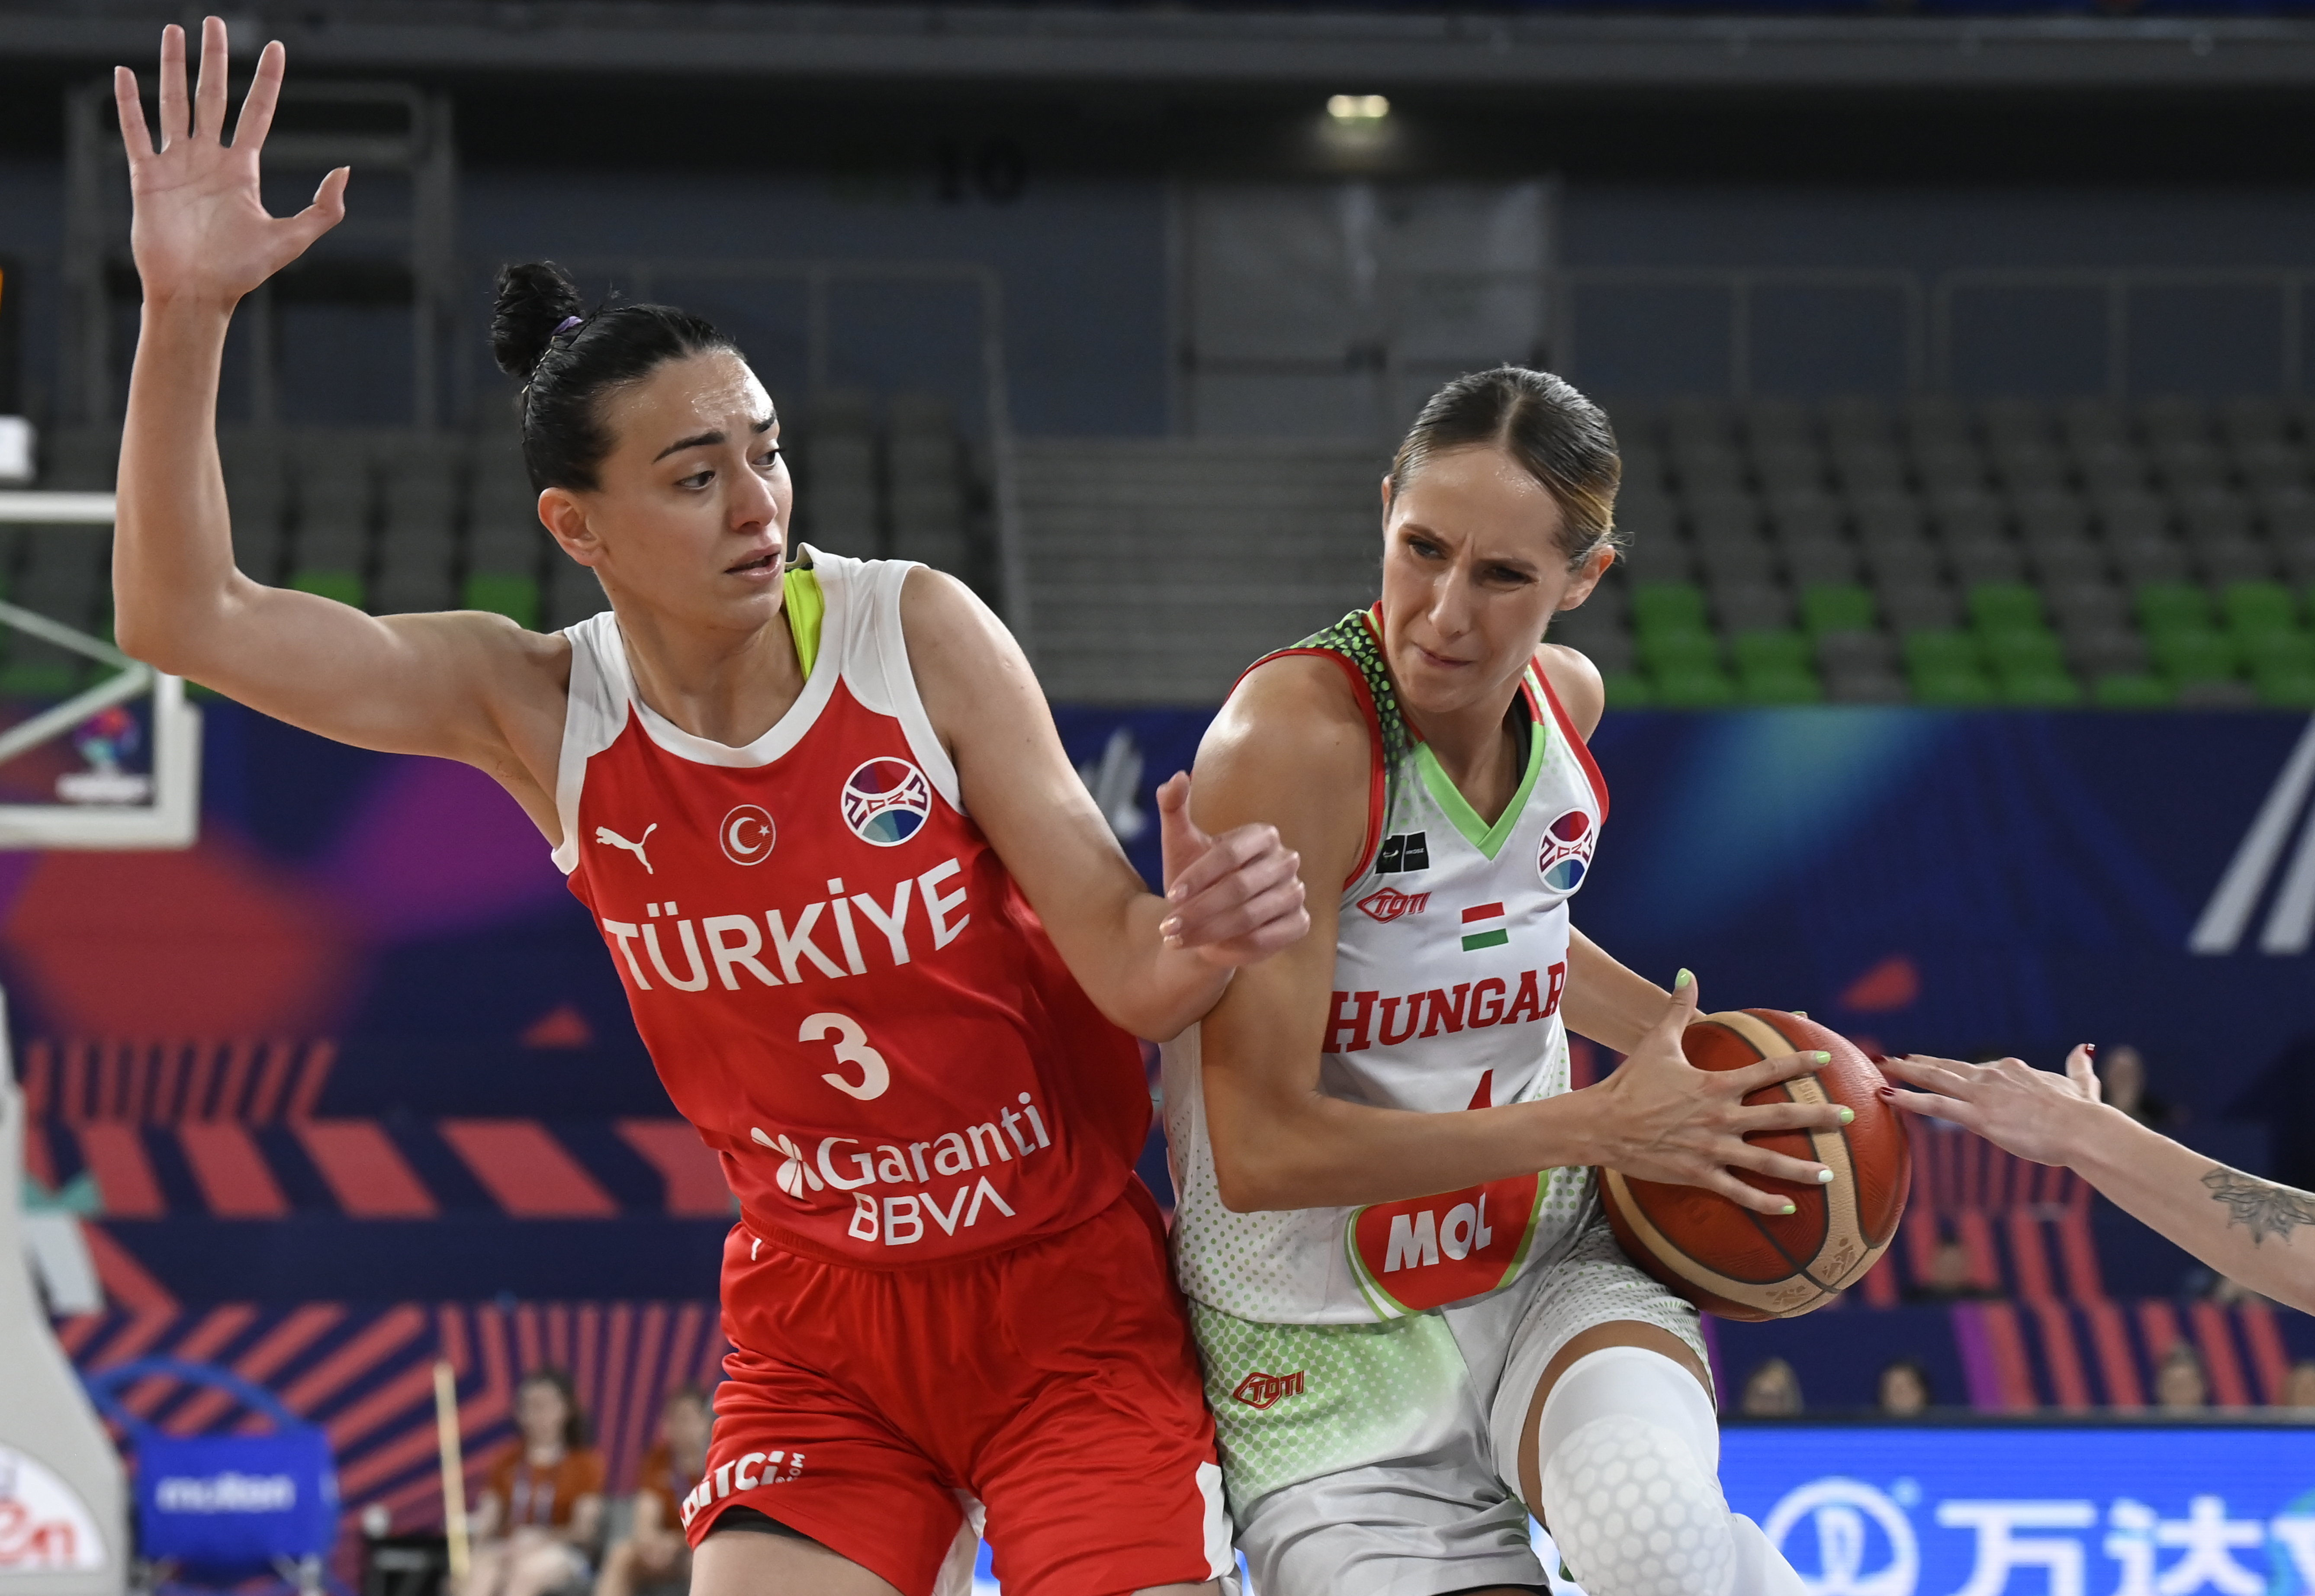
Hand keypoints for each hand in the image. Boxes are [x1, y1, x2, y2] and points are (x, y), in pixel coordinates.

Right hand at [116, 18, 347, 310]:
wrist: (197, 293)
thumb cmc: (242, 272)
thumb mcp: (292, 239)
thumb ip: (324, 209)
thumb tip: (346, 171)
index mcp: (242, 169)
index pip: (256, 111)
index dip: (266, 80)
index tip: (275, 48)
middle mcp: (209, 159)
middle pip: (213, 95)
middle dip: (213, 58)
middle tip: (213, 21)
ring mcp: (177, 164)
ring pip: (173, 103)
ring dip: (172, 67)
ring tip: (174, 30)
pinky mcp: (147, 177)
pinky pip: (136, 132)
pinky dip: (128, 104)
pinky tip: (125, 74)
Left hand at [1154, 770, 1309, 967]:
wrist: (1211, 920)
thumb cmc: (1195, 880)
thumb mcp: (1179, 843)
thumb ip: (1175, 808)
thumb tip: (1176, 776)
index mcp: (1261, 835)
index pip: (1230, 854)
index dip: (1198, 876)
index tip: (1169, 895)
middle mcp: (1285, 861)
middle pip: (1239, 888)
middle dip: (1199, 910)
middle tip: (1167, 927)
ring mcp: (1296, 892)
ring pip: (1249, 917)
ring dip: (1209, 932)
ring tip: (1177, 940)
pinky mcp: (1299, 923)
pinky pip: (1266, 939)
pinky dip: (1234, 948)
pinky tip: (1209, 951)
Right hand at [1580, 972, 1846, 1215]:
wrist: (1601, 1123)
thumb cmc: (1630, 1082)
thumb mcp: (1656, 1042)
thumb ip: (1678, 1008)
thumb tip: (1686, 973)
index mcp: (1716, 1084)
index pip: (1768, 1070)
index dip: (1799, 1062)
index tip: (1825, 1059)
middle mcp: (1722, 1117)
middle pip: (1781, 1117)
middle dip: (1819, 1117)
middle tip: (1849, 1117)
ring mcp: (1713, 1148)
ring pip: (1767, 1160)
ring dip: (1802, 1168)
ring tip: (1830, 1173)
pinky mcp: (1699, 1173)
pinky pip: (1738, 1191)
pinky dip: (1764, 1202)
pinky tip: (1787, 1208)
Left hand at [1880, 1046, 2103, 1166]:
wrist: (2085, 1130)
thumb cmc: (2085, 1114)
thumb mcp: (2082, 1084)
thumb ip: (2077, 1066)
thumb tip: (2084, 1047)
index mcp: (2013, 1071)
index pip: (1975, 1069)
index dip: (1952, 1067)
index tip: (1933, 1064)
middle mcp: (1993, 1077)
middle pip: (1947, 1067)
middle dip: (1918, 1062)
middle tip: (1893, 1058)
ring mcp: (1983, 1095)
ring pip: (1934, 1079)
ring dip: (1904, 1072)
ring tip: (1881, 1066)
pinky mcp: (1979, 1117)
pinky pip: (1935, 1105)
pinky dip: (1907, 1099)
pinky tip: (1885, 1094)